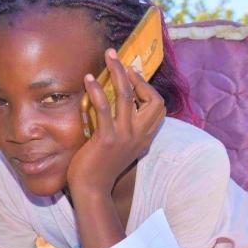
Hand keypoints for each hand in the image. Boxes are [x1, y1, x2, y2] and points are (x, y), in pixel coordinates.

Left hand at [67, 48, 165, 193]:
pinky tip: (88, 79)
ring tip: (108, 57)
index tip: (131, 75)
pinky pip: (104, 108)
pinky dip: (97, 90)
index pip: (159, 107)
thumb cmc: (100, 167)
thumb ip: (124, 129)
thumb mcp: (120, 147)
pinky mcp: (106, 139)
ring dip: (118, 72)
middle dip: (136, 75)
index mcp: (144, 137)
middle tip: (118, 58)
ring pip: (127, 96)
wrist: (91, 190)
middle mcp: (138, 136)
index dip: (147, 88)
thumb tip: (117, 107)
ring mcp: (124, 137)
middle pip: (152, 99)